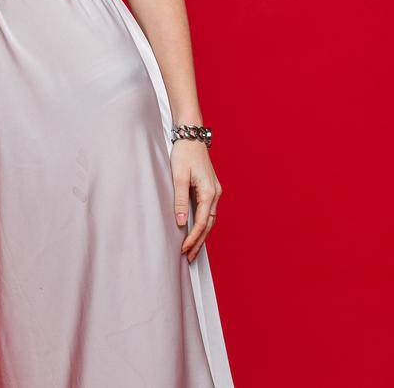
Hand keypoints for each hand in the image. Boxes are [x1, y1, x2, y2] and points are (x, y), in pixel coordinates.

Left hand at [171, 139, 222, 261]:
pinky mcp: (209, 189)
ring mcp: (214, 191)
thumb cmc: (184, 154)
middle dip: (199, 242)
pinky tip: (195, 230)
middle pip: (209, 225)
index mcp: (209, 192)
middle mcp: (215, 194)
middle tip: (189, 257)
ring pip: (209, 219)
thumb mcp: (178, 177)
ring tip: (192, 249)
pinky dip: (202, 224)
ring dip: (201, 235)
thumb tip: (181, 222)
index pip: (202, 223)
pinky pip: (207, 211)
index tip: (183, 250)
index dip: (193, 238)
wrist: (191, 136)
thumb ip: (180, 200)